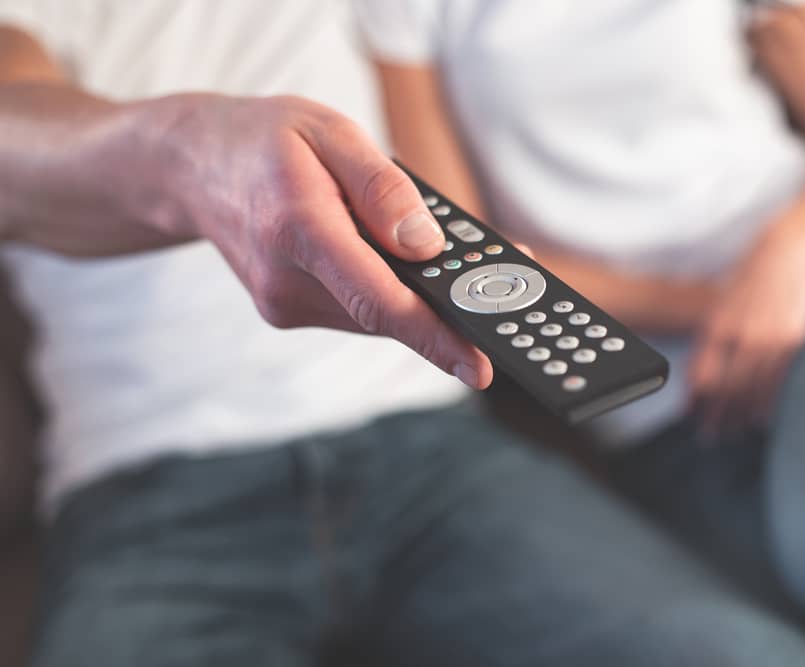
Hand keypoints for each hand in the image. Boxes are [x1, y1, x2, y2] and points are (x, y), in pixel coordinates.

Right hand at [143, 94, 491, 388]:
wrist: (192, 166)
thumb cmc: (264, 141)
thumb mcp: (328, 132)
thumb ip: (382, 187)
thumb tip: (428, 247)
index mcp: (297, 228)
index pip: (377, 298)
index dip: (433, 336)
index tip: (478, 366)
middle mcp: (285, 280)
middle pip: (385, 312)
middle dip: (446, 308)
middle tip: (500, 289)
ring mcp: (282, 303)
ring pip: (373, 313)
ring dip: (417, 297)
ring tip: (455, 266)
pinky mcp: (287, 310)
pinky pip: (355, 308)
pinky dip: (387, 291)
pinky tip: (401, 263)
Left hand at [690, 230, 804, 433]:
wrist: (784, 253)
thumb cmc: (751, 279)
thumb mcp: (724, 305)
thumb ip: (714, 336)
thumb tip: (704, 368)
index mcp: (716, 326)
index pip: (701, 374)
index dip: (695, 400)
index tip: (691, 418)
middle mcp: (737, 335)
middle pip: (723, 388)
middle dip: (715, 415)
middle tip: (709, 437)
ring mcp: (765, 338)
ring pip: (749, 388)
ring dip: (739, 415)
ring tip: (733, 433)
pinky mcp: (790, 339)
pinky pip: (777, 379)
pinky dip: (767, 402)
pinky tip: (761, 418)